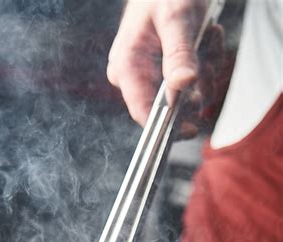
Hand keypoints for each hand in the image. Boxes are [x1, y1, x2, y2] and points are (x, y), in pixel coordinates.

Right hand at [107, 0, 223, 136]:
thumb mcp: (177, 18)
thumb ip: (180, 52)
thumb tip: (183, 85)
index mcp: (127, 66)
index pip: (142, 112)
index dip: (166, 126)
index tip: (191, 128)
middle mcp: (131, 75)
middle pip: (167, 106)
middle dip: (196, 88)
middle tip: (209, 59)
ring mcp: (146, 74)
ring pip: (183, 95)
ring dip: (205, 73)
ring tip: (209, 40)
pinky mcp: (160, 70)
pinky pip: (187, 82)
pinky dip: (204, 64)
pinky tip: (206, 40)